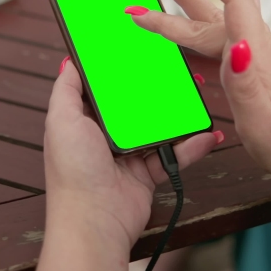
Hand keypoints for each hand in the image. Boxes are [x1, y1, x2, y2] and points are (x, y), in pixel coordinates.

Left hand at [33, 58, 217, 270]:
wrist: (94, 222)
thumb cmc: (73, 172)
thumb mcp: (61, 120)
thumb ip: (67, 89)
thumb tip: (69, 60)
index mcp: (82, 121)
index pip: (104, 88)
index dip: (119, 69)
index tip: (139, 48)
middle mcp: (105, 136)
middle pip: (135, 104)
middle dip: (156, 88)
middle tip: (179, 69)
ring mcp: (129, 155)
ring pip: (159, 127)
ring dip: (179, 113)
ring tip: (199, 95)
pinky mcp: (148, 174)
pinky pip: (174, 155)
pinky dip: (192, 145)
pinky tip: (209, 134)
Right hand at [130, 0, 270, 188]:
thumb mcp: (261, 119)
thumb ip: (244, 81)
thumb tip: (235, 45)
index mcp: (256, 54)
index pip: (231, 0)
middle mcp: (260, 45)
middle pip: (219, 7)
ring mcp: (263, 51)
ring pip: (227, 13)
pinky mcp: (264, 60)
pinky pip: (238, 22)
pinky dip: (223, 4)